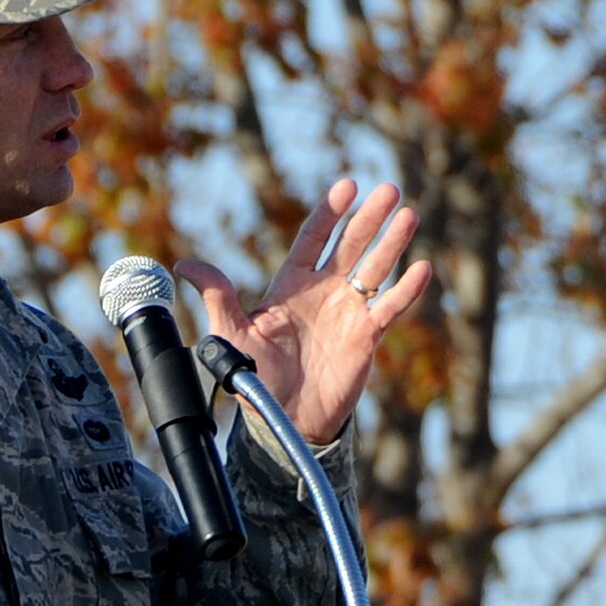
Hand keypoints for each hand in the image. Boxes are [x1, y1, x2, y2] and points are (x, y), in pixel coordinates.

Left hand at [177, 180, 432, 442]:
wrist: (283, 419)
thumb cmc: (254, 377)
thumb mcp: (230, 334)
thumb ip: (216, 296)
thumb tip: (183, 264)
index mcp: (291, 285)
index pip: (313, 239)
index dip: (329, 212)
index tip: (347, 185)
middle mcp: (324, 292)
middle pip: (350, 246)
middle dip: (369, 217)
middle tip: (389, 189)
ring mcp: (347, 313)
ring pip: (375, 270)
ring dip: (392, 244)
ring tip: (409, 215)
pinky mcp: (366, 337)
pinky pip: (389, 309)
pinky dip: (406, 290)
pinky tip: (421, 268)